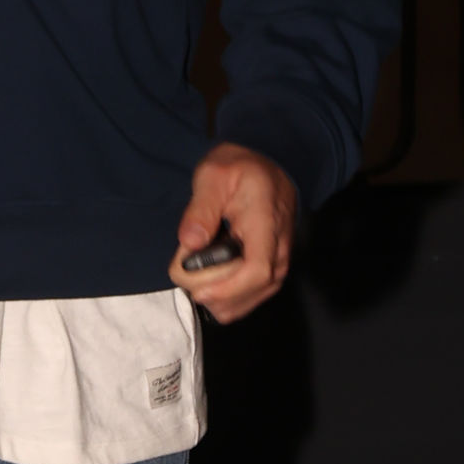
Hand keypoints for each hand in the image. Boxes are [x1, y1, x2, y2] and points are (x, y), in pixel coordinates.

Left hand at [168, 142, 296, 322]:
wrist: (268, 164)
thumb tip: (190, 243)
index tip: (198, 289)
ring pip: (251, 299)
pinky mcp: (271, 268)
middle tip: (184, 270)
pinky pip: (251, 296)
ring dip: (219, 296)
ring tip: (194, 271)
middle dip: (215, 292)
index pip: (258, 271)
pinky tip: (207, 280)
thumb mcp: (213, 176)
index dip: (227, 288)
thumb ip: (201, 208)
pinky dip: (227, 296)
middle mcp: (279, 250)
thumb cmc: (241, 168)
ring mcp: (278, 261)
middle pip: (253, 291)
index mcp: (266, 225)